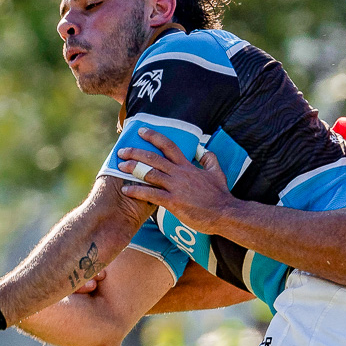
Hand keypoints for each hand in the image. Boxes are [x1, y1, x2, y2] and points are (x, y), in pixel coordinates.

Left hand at [117, 131, 237, 233]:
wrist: (225, 213)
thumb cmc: (220, 195)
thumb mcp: (217, 172)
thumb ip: (209, 159)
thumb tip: (204, 150)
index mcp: (188, 166)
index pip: (168, 145)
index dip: (153, 136)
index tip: (141, 131)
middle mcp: (180, 173)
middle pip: (153, 158)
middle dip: (135, 152)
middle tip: (122, 151)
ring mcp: (176, 187)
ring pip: (149, 174)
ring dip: (133, 169)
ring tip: (120, 167)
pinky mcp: (174, 202)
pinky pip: (151, 195)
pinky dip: (137, 191)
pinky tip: (126, 190)